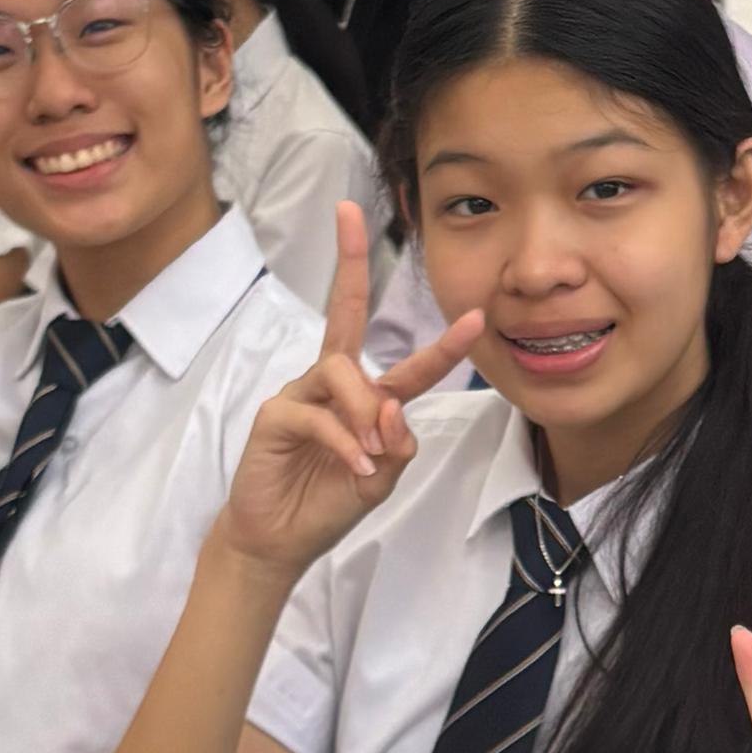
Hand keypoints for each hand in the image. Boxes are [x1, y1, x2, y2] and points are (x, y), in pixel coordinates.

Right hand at [216, 211, 476, 576]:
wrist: (279, 541)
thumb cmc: (328, 503)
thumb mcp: (381, 479)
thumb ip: (396, 445)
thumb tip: (393, 410)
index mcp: (365, 398)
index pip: (407, 363)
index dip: (443, 343)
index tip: (476, 314)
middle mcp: (332, 384)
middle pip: (345, 312)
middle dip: (348, 261)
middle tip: (347, 211)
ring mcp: (301, 394)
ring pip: (342, 372)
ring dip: (365, 412)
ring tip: (369, 454)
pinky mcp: (274, 415)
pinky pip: (317, 414)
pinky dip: (344, 441)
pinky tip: (355, 467)